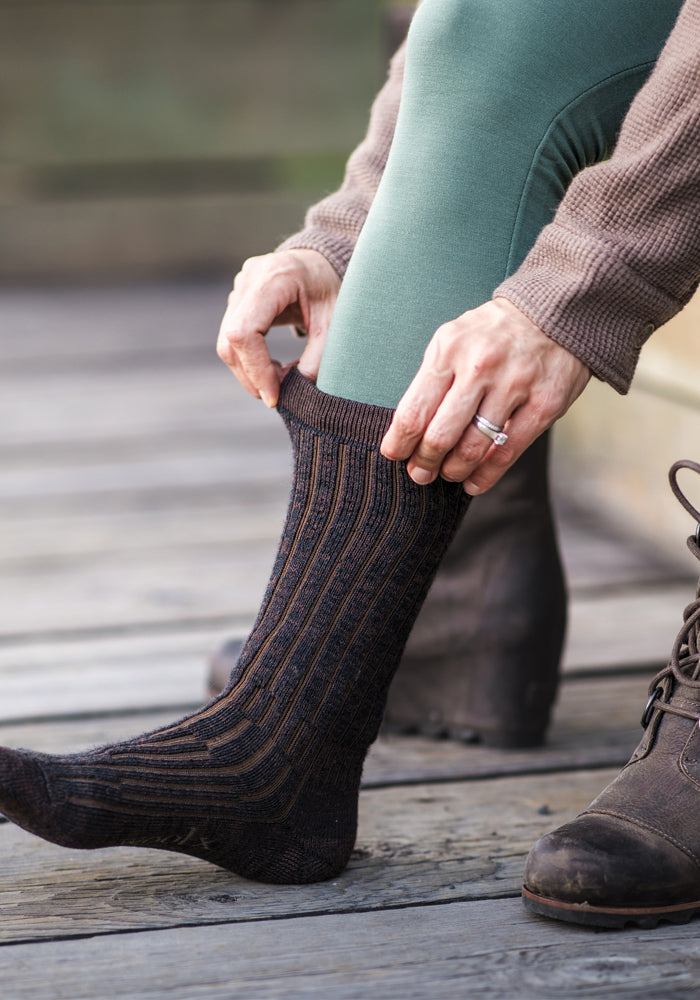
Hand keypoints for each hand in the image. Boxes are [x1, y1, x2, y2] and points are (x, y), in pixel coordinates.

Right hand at [216, 249, 340, 406]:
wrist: (327, 264)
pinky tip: (273, 368)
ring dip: (248, 371)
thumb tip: (294, 390)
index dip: (256, 369)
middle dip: (251, 375)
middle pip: (231, 338)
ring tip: (278, 382)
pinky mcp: (239, 298)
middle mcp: (251, 278)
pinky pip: (233, 336)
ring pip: (228, 341)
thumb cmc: (335, 289)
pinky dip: (249, 360)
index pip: (245, 331)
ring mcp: (240, 286)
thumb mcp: (336, 324)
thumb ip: (317, 358)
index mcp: (276, 277)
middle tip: (275, 397)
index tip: (273, 396)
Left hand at [380, 297, 589, 493]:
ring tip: (447, 474)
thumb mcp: (453, 339)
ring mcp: (514, 385)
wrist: (554, 312)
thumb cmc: (492, 333)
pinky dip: (486, 475)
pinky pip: (507, 451)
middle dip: (424, 462)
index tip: (394, 455)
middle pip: (440, 435)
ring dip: (453, 470)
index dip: (399, 443)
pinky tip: (473, 483)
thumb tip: (407, 429)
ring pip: (472, 448)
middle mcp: (480, 367)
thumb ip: (432, 379)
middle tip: (419, 474)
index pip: (414, 410)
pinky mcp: (543, 403)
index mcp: (449, 350)